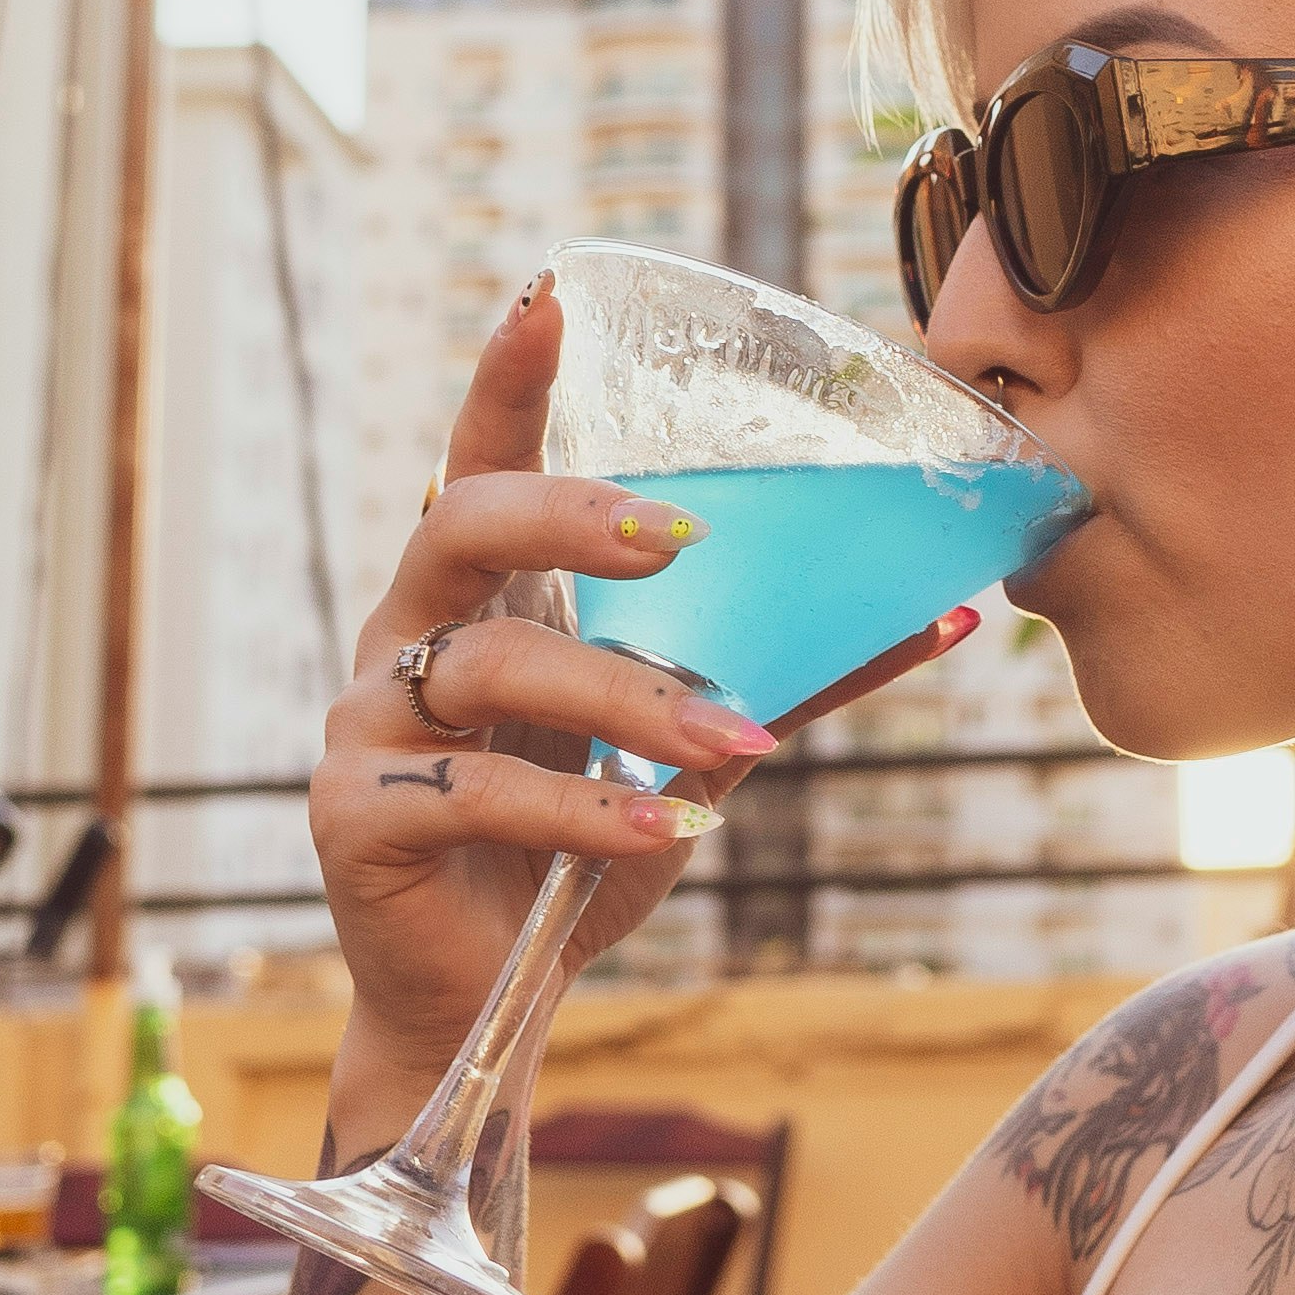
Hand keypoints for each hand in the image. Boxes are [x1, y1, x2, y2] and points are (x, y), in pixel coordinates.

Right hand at [312, 274, 970, 1059]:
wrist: (488, 998)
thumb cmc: (581, 849)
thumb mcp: (692, 750)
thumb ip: (785, 675)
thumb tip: (942, 611)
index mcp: (481, 598)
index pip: (480, 461)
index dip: (506, 379)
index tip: (548, 296)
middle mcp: (408, 637)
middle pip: (462, 526)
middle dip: (566, 516)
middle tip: (673, 535)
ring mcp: (368, 724)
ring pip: (488, 668)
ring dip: (623, 700)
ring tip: (723, 739)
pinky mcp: (352, 818)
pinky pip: (471, 791)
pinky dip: (577, 810)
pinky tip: (659, 831)